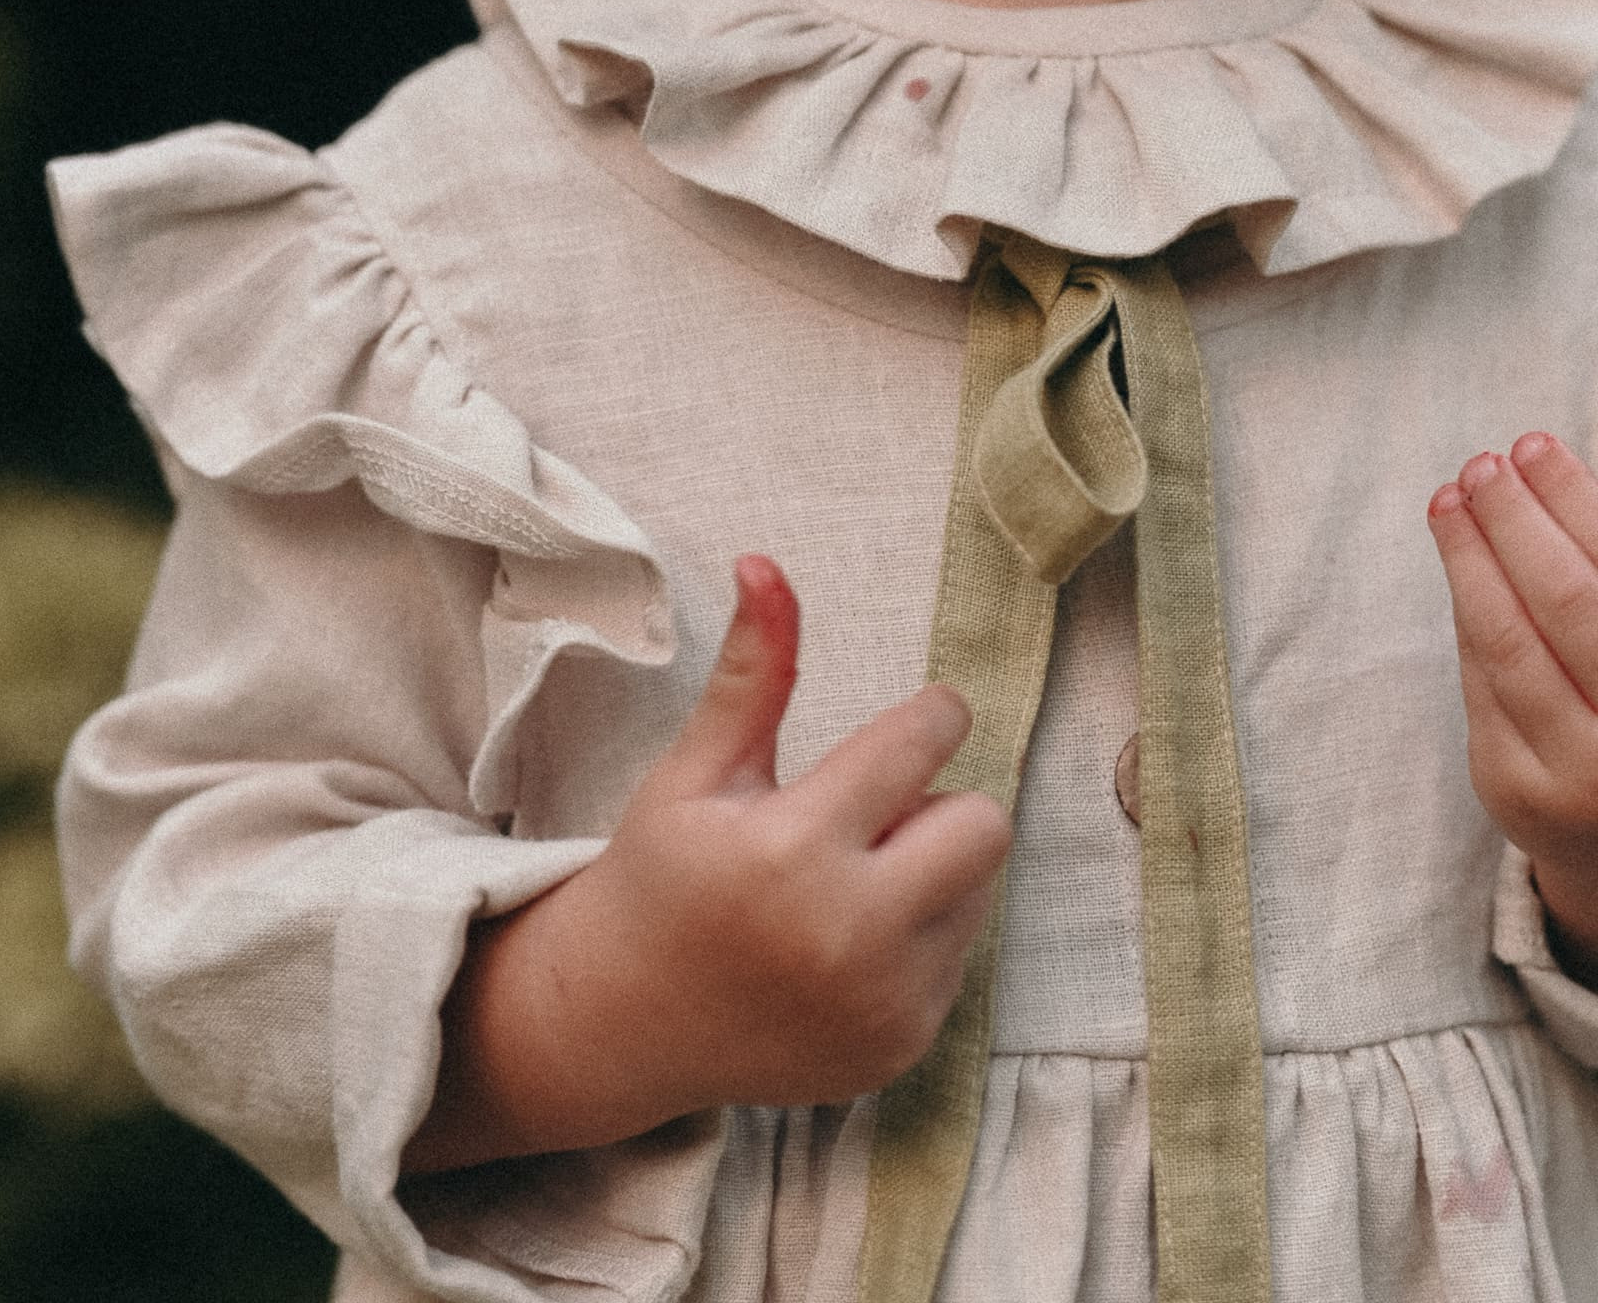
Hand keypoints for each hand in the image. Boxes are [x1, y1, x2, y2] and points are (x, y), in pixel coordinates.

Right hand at [409, 556, 1011, 1168]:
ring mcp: (880, 1003)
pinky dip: (921, 936)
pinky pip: (961, 956)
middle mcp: (847, 935)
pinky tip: (846, 943)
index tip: (917, 719)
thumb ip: (753, 672)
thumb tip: (765, 562)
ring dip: (934, 869)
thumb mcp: (696, 770)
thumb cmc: (663, 875)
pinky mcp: (901, 1047)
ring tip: (850, 879)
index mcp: (791, 848)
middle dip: (941, 800)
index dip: (929, 717)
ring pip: (980, 888)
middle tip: (875, 811)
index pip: (924, 742)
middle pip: (983, 822)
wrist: (625, 1023)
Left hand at [1429, 434, 1597, 979]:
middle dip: (1516, 520)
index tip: (1533, 444)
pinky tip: (1461, 559)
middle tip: (1484, 460)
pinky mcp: (1511, 792)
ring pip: (1506, 643)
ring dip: (1470, 556)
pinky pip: (1479, 678)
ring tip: (1452, 494)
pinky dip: (1469, 610)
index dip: (1571, 502)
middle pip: (1566, 606)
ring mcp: (1576, 779)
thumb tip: (1553, 479)